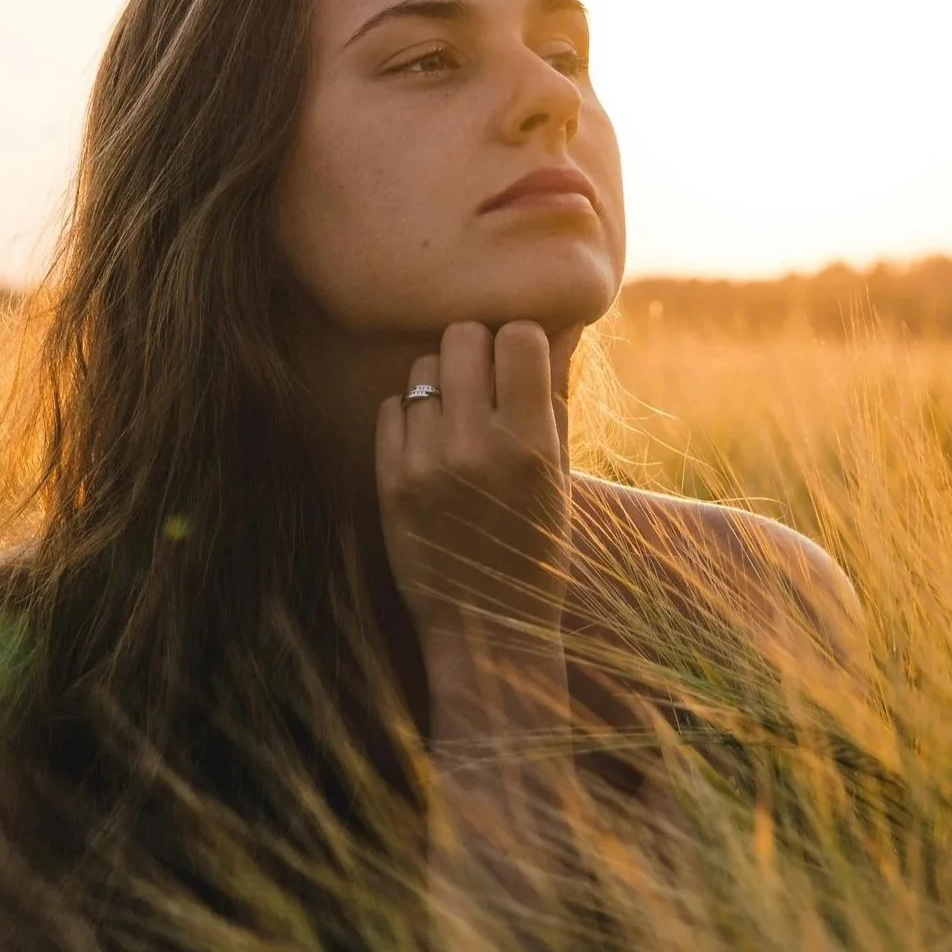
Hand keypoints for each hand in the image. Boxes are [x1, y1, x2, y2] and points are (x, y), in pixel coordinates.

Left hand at [373, 320, 579, 676]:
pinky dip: (410, 416)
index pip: (517, 336)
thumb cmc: (536, 545)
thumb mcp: (561, 475)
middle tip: (485, 380)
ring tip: (458, 417)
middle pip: (463, 336)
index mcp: (531, 444)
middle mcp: (476, 447)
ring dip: (442, 381)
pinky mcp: (389, 481)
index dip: (520, 340)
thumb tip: (561, 323)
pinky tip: (430, 445)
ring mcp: (427, 463)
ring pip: (423, 368)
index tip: (521, 360)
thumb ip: (554, 398)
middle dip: (477, 350)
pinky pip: (391, 406)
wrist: (486, 627)